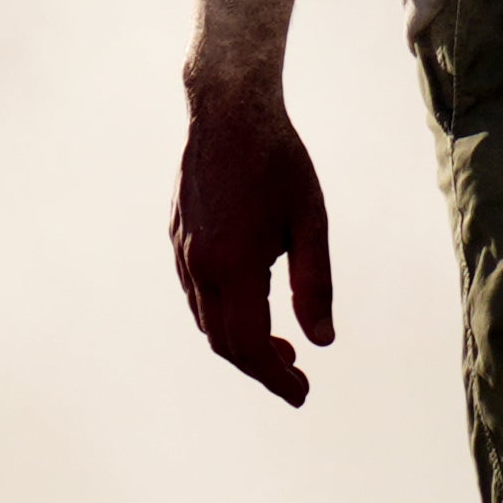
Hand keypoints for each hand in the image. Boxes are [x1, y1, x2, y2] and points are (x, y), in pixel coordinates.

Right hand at [173, 70, 334, 402]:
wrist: (228, 109)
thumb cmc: (278, 161)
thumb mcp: (310, 221)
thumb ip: (314, 284)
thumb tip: (323, 341)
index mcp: (233, 265)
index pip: (249, 345)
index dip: (275, 377)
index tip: (302, 394)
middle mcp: (200, 266)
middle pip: (223, 342)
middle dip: (259, 367)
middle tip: (296, 376)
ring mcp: (183, 252)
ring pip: (206, 321)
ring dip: (240, 343)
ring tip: (281, 347)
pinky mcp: (178, 238)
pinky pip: (197, 295)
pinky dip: (222, 316)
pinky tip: (251, 308)